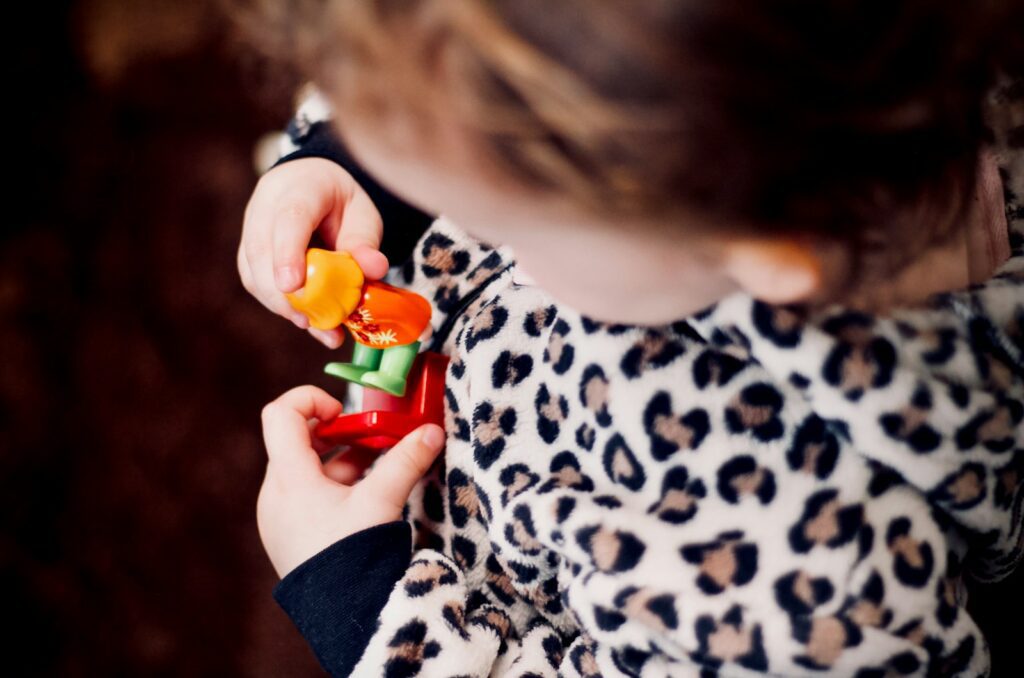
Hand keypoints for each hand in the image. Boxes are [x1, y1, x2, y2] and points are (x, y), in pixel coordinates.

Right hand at [238, 157, 389, 347]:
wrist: (312, 185)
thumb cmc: (339, 202)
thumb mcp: (362, 214)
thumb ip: (365, 241)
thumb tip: (374, 269)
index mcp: (300, 187)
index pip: (289, 217)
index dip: (288, 252)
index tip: (292, 286)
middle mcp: (266, 205)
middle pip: (261, 250)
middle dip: (281, 292)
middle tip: (308, 321)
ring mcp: (251, 227)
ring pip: (252, 270)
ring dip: (279, 304)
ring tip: (312, 325)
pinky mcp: (247, 250)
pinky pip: (254, 281)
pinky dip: (278, 304)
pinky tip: (304, 318)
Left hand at [256, 385, 444, 577]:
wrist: (341, 616)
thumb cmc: (353, 557)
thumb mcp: (382, 501)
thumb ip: (406, 460)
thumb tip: (431, 431)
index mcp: (288, 479)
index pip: (280, 413)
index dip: (310, 399)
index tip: (343, 413)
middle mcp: (274, 494)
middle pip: (296, 440)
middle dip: (338, 433)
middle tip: (370, 438)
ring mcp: (278, 515)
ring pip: (305, 469)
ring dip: (341, 460)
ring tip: (378, 468)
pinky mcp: (288, 533)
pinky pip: (306, 494)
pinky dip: (334, 485)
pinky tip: (365, 499)